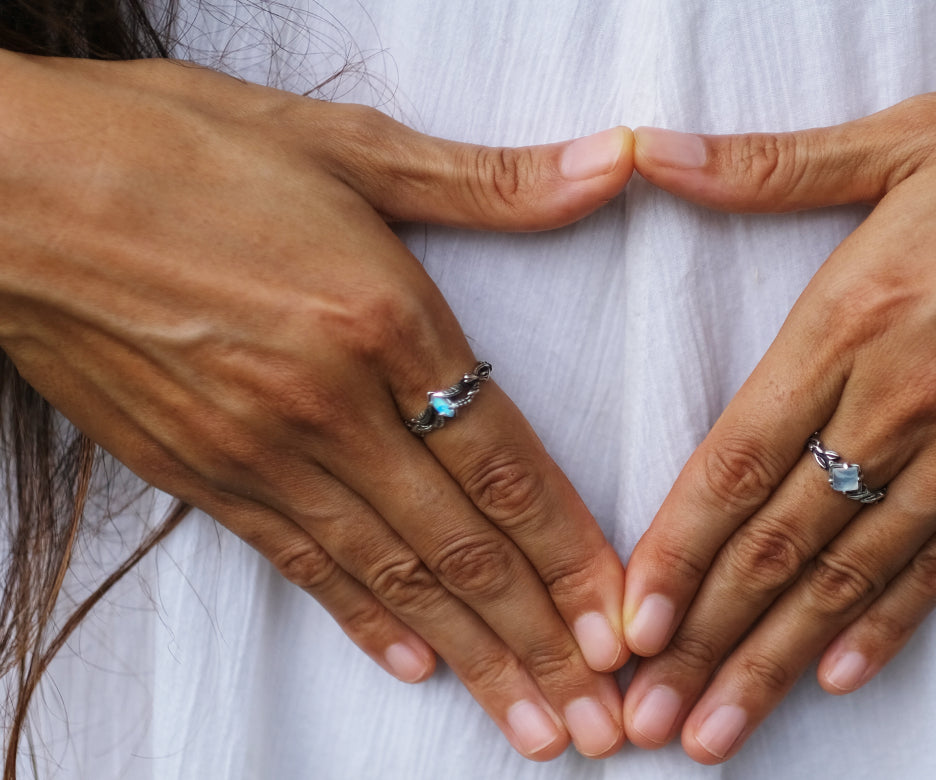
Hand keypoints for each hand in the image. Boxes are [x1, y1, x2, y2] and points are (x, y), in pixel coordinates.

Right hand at [0, 52, 633, 759]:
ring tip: (534, 728)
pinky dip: (366, 622)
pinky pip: (302, 564)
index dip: (573, 557)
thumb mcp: (343, 142)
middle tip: (601, 723)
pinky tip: (416, 667)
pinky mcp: (201, 475)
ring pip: (393, 578)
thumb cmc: (171, 150)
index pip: (506, 466)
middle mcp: (329, 406)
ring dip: (474, 661)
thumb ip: (489, 178)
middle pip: (461, 548)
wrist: (6, 190)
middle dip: (542, 645)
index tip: (624, 628)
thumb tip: (613, 163)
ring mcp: (260, 452)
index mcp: (380, 319)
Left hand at [621, 62, 935, 761]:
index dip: (675, 551)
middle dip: (705, 636)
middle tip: (649, 714)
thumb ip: (772, 164)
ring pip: (853, 575)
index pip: (737, 460)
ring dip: (774, 659)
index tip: (626, 623)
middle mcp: (905, 402)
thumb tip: (652, 151)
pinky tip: (840, 677)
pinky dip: (889, 628)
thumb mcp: (916, 136)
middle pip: (781, 541)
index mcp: (856, 317)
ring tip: (720, 732)